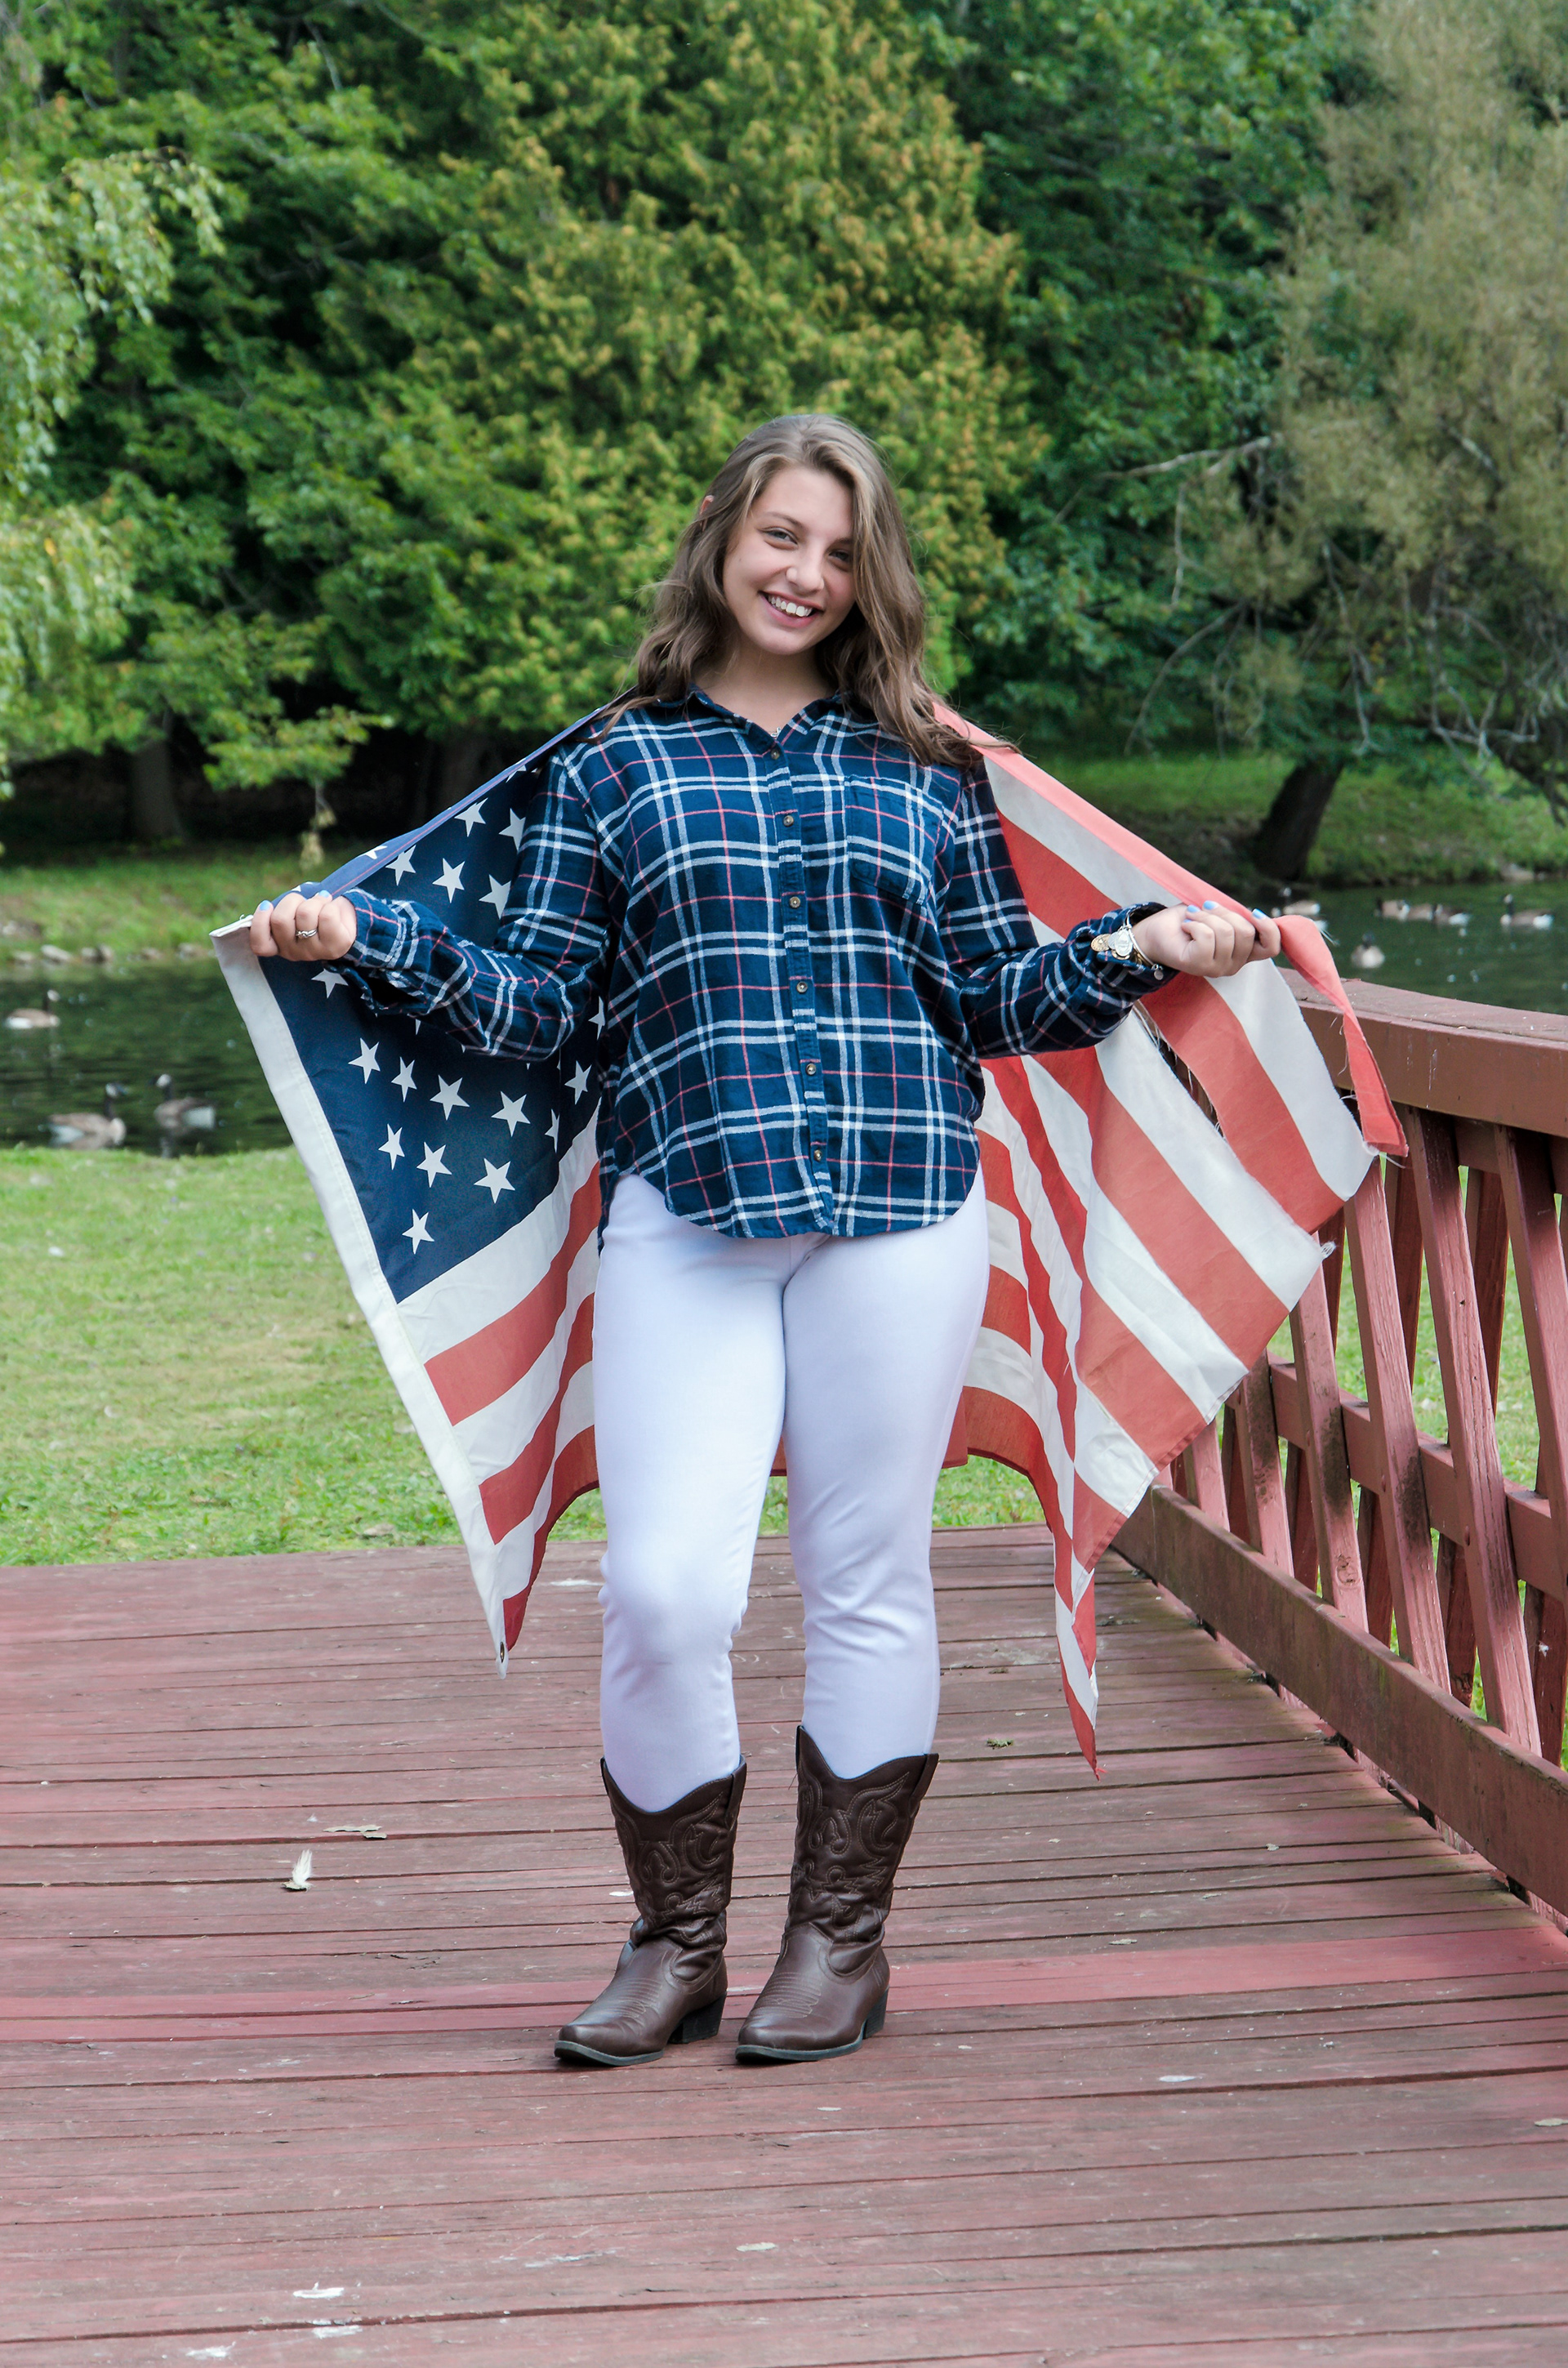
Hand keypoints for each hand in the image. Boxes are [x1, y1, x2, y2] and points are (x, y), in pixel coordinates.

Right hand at [251, 890, 356, 962]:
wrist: (347, 917)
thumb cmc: (315, 912)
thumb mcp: (293, 911)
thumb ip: (279, 912)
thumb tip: (266, 906)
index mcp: (280, 946)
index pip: (260, 945)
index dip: (259, 922)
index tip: (267, 905)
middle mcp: (295, 954)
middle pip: (280, 920)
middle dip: (292, 900)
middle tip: (304, 902)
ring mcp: (315, 953)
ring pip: (305, 914)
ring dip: (314, 901)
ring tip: (321, 903)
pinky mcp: (335, 946)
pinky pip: (326, 915)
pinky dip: (329, 903)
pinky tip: (332, 908)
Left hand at [1131, 901, 1281, 978]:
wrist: (1158, 931)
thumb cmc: (1191, 921)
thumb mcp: (1220, 916)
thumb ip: (1239, 917)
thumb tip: (1255, 914)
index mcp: (1243, 953)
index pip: (1272, 948)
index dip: (1269, 928)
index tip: (1254, 912)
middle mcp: (1234, 965)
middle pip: (1245, 931)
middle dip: (1224, 912)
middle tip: (1204, 908)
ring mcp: (1217, 969)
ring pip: (1225, 932)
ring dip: (1206, 915)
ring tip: (1192, 916)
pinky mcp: (1199, 966)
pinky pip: (1207, 936)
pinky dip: (1195, 923)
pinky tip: (1186, 926)